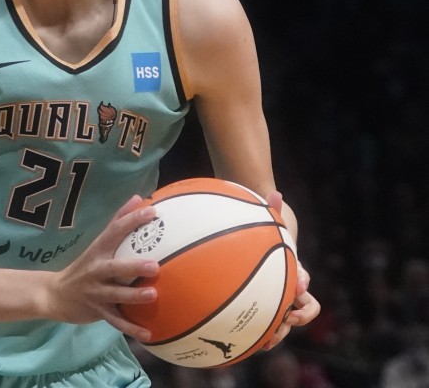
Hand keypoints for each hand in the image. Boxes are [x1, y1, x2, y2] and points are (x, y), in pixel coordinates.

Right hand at [47, 195, 160, 341]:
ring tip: (152, 295)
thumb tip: (140, 198)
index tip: (152, 212)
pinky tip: (148, 334)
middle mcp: (95, 271)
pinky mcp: (97, 312)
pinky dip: (131, 329)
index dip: (131, 221)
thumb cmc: (85, 266)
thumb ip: (118, 223)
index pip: (114, 232)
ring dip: (134, 297)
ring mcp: (96, 292)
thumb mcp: (97, 244)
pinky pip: (116, 322)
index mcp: (97, 251)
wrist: (54, 294)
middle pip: (114, 268)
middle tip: (155, 266)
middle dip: (133, 267)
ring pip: (116, 296)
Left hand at [261, 190, 320, 349]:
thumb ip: (273, 208)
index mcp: (293, 279)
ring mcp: (270, 295)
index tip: (293, 309)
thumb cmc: (268, 220)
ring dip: (270, 334)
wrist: (260, 224)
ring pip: (275, 323)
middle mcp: (285, 291)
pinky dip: (246, 325)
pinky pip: (253, 314)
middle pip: (291, 319)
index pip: (307, 300)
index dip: (304, 308)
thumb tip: (275, 193)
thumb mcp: (273, 217)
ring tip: (257, 344)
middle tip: (276, 332)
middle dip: (286, 328)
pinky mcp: (254, 295)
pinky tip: (229, 331)